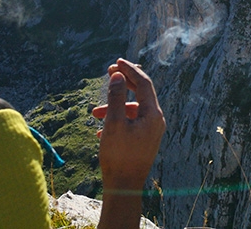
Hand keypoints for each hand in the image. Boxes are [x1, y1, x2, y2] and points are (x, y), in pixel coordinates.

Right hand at [92, 58, 165, 192]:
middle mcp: (156, 120)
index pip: (143, 83)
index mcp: (152, 114)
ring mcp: (151, 131)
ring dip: (114, 106)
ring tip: (94, 113)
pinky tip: (101, 130)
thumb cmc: (118, 156)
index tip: (117, 61)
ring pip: (132, 110)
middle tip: (109, 73)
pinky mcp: (144, 141)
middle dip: (123, 83)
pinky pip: (131, 122)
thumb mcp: (114, 123)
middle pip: (141, 93)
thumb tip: (118, 76)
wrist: (124, 189)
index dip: (130, 69)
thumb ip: (116, 97)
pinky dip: (117, 120)